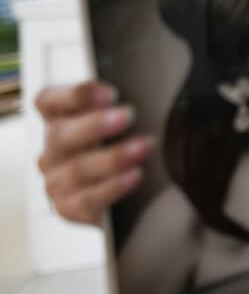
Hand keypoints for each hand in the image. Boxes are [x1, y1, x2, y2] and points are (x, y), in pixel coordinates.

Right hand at [35, 81, 152, 225]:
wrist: (133, 202)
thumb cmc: (129, 150)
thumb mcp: (126, 124)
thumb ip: (125, 106)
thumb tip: (155, 84)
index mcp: (61, 121)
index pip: (48, 101)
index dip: (74, 94)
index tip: (110, 93)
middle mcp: (53, 150)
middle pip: (61, 134)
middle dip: (95, 124)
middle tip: (128, 115)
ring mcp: (57, 181)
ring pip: (76, 168)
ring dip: (112, 157)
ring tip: (144, 147)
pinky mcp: (68, 209)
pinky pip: (86, 199)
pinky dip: (112, 186)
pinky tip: (135, 176)